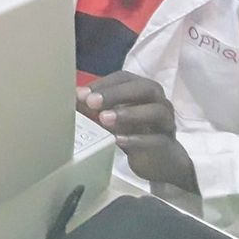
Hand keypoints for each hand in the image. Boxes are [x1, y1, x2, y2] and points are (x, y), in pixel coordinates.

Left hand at [76, 70, 198, 193]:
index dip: (103, 84)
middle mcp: (158, 101)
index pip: (124, 78)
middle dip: (116, 94)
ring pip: (155, 112)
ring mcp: (166, 122)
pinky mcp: (167, 144)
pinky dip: (136, 139)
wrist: (161, 160)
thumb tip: (71, 98)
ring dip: (128, 114)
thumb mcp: (113, 115)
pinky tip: (118, 140)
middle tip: (92, 102)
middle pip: (144, 89)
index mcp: (142, 89)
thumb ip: (95, 106)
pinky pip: (155, 140)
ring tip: (104, 119)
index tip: (81, 93)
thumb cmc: (133, 130)